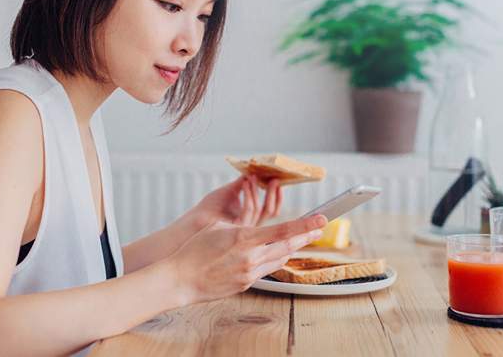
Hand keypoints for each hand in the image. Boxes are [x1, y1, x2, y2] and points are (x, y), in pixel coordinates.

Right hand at [167, 214, 327, 304]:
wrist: (181, 279)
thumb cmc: (194, 250)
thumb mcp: (218, 228)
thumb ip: (240, 227)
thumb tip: (254, 228)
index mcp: (244, 237)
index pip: (284, 230)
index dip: (306, 225)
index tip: (322, 219)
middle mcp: (251, 256)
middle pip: (288, 245)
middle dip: (306, 236)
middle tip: (320, 228)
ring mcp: (249, 272)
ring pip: (280, 258)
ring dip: (292, 248)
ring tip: (302, 239)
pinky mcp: (246, 283)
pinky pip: (267, 269)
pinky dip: (275, 259)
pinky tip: (278, 254)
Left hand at [191, 174, 283, 226]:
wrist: (194, 220)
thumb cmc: (209, 208)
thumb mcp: (229, 192)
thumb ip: (243, 184)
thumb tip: (254, 172)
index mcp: (251, 218)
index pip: (270, 210)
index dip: (276, 197)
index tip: (277, 181)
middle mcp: (251, 225)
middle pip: (271, 212)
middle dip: (274, 194)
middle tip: (274, 179)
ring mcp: (245, 229)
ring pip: (260, 210)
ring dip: (258, 191)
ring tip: (252, 177)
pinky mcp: (237, 229)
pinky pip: (249, 211)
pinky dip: (249, 195)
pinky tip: (245, 183)